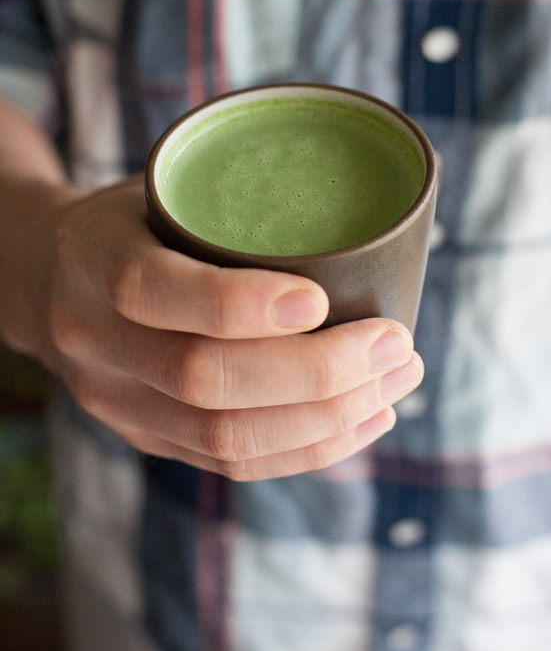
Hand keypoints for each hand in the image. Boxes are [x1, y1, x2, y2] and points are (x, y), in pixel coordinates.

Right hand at [39, 176, 423, 479]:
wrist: (52, 280)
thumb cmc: (135, 221)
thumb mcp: (166, 187)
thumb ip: (239, 198)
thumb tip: (368, 210)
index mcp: (93, 259)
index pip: (152, 290)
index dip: (238, 303)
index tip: (321, 299)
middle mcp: (95, 341)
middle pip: (203, 381)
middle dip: (317, 372)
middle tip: (396, 343)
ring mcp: (118, 402)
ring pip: (226, 438)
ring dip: (330, 418)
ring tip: (398, 381)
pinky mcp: (148, 438)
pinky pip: (232, 463)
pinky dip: (311, 448)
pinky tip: (367, 418)